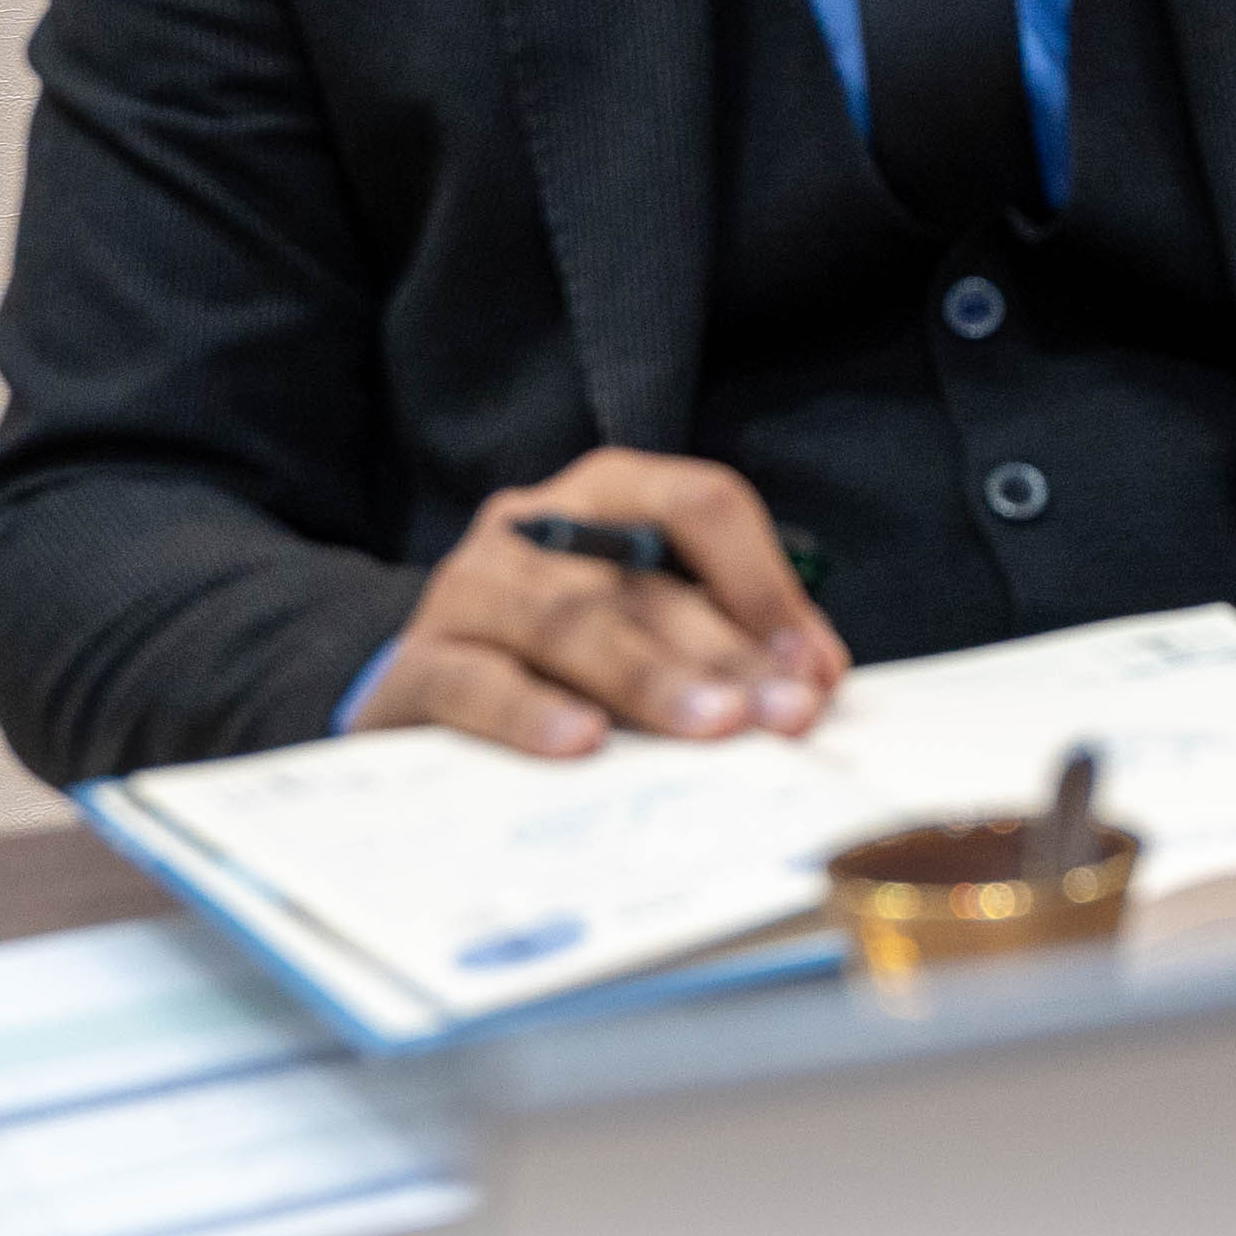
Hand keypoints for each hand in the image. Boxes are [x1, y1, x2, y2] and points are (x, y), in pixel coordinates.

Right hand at [351, 452, 845, 757]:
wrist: (426, 683)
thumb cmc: (563, 653)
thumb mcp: (648, 621)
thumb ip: (728, 634)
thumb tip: (819, 679)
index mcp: (608, 494)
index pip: (700, 503)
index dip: (765, 583)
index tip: (816, 669)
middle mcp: (536, 524)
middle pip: (643, 578)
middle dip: (729, 651)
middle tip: (789, 715)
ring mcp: (469, 588)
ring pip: (568, 620)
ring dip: (651, 677)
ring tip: (714, 728)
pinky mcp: (416, 662)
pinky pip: (473, 682)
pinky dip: (531, 712)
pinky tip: (583, 742)